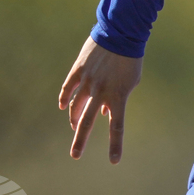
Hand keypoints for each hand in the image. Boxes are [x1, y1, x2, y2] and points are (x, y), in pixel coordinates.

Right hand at [58, 36, 142, 163]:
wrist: (121, 33)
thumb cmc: (130, 59)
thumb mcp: (130, 82)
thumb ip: (118, 99)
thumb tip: (105, 113)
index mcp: (118, 96)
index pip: (117, 127)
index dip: (115, 145)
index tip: (114, 161)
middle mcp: (101, 92)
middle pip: (88, 122)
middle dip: (81, 140)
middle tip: (75, 155)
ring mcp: (87, 81)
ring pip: (75, 106)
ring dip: (73, 119)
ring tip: (73, 126)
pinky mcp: (78, 71)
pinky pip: (67, 89)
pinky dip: (64, 99)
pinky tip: (63, 106)